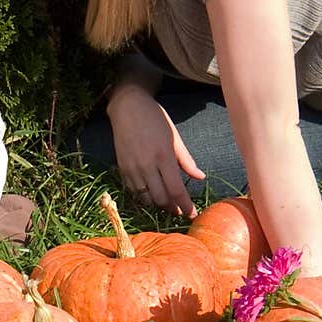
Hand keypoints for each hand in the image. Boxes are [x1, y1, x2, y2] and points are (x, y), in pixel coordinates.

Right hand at [108, 85, 203, 219]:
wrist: (128, 107)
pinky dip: (144, 196)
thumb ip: (186, 160)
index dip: (186, 206)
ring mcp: (132, 168)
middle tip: (180, 209)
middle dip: (172, 208)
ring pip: (146, 198)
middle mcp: (147, 166)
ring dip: (158, 204)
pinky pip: (133, 191)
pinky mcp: (122, 168)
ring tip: (166, 202)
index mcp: (164, 157)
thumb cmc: (155, 119)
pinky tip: (151, 193)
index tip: (192, 214)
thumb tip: (200, 177)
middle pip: (161, 199)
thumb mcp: (175, 137)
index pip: (176, 190)